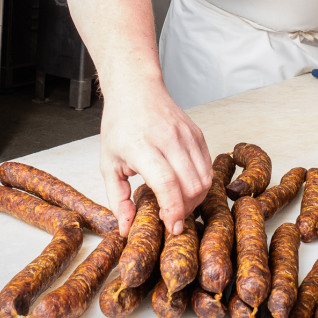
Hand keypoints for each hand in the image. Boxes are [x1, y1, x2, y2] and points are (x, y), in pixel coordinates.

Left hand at [99, 82, 212, 236]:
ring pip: (205, 179)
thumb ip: (117, 199)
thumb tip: (126, 228)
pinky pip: (208, 167)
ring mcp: (187, 135)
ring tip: (178, 203)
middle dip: (185, 209)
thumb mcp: (108, 164)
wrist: (136, 90)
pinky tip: (184, 186)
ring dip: (195, 199)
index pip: (167, 183)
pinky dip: (200, 183)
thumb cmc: (120, 125)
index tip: (172, 227)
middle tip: (171, 218)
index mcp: (142, 146)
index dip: (173, 209)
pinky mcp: (198, 134)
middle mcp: (168, 138)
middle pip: (191, 185)